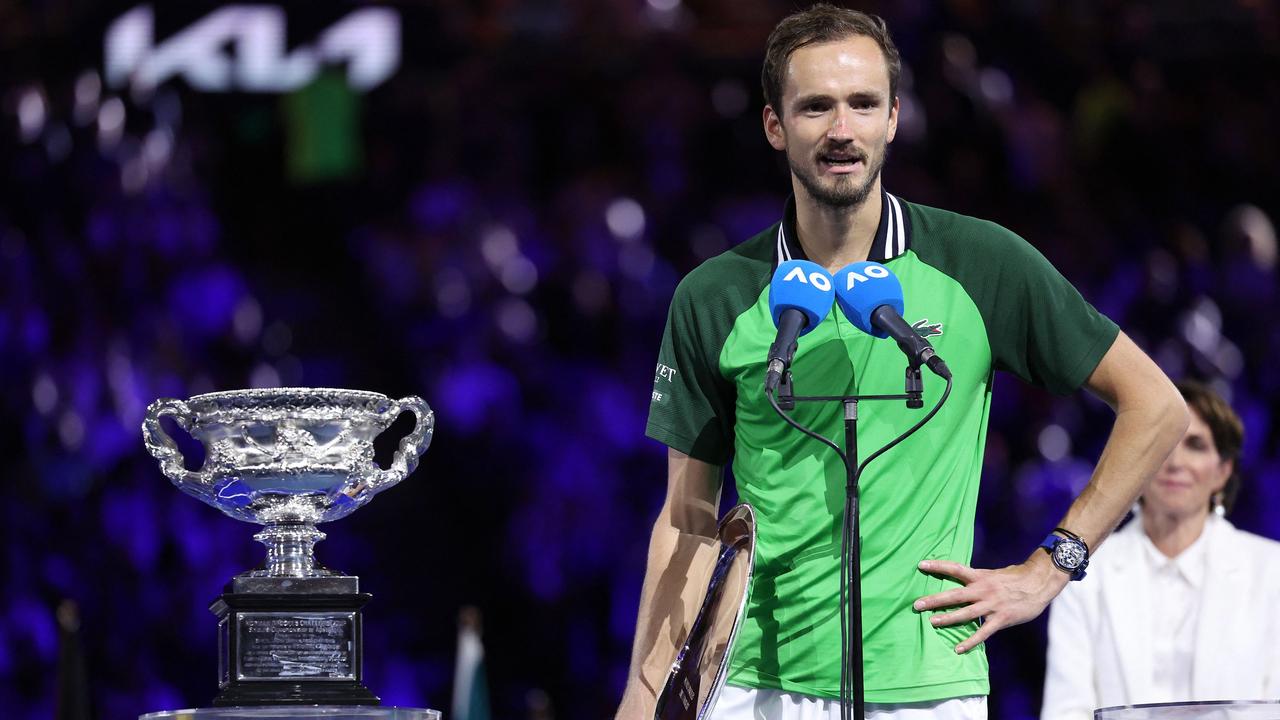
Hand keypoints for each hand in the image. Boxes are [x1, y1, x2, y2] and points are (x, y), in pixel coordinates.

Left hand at [913, 552, 1068, 653]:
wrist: (1040, 583)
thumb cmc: (1017, 577)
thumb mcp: (994, 574)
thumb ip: (980, 579)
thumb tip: (966, 580)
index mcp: (980, 576)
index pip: (955, 568)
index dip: (938, 566)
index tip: (921, 565)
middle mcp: (983, 590)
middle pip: (954, 595)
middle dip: (935, 600)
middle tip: (917, 604)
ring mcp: (991, 605)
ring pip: (965, 613)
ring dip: (947, 619)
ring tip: (931, 622)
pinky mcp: (1001, 619)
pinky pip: (982, 632)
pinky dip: (970, 641)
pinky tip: (958, 649)